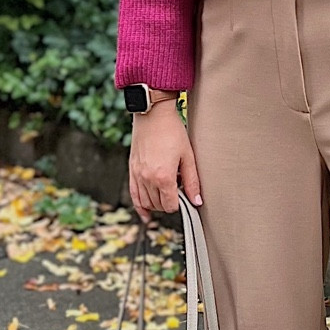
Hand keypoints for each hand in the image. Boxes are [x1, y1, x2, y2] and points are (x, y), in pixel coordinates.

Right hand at [128, 99, 201, 222]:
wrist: (153, 114)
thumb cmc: (172, 131)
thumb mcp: (188, 156)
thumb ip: (192, 181)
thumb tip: (197, 201)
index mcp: (163, 177)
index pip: (170, 205)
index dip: (180, 204)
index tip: (185, 196)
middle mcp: (147, 178)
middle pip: (158, 205)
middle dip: (169, 202)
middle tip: (178, 190)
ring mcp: (137, 175)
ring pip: (146, 202)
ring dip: (157, 203)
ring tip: (166, 194)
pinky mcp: (132, 169)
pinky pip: (133, 194)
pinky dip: (140, 206)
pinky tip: (146, 214)